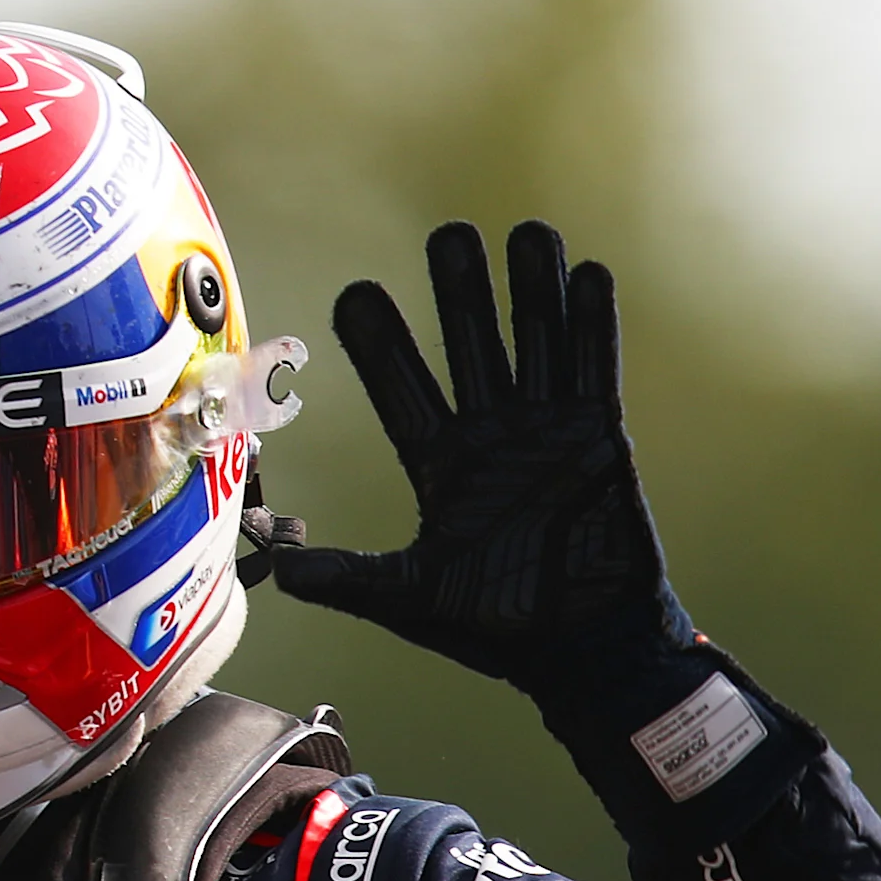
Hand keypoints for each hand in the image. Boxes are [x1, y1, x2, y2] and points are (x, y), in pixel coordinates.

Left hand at [272, 220, 674, 685]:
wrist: (584, 647)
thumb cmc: (499, 627)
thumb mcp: (413, 600)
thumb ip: (352, 580)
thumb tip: (281, 576)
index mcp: (440, 464)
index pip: (402, 389)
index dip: (381, 343)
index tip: (356, 294)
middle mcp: (490, 435)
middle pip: (469, 347)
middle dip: (460, 293)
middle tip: (449, 235)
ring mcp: (546, 431)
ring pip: (534, 343)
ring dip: (530, 291)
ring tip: (526, 232)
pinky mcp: (598, 437)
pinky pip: (593, 369)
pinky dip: (591, 325)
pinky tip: (587, 274)